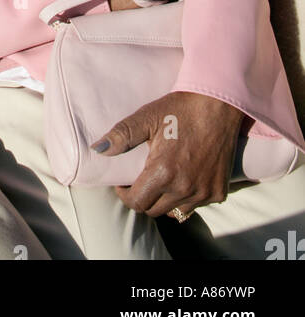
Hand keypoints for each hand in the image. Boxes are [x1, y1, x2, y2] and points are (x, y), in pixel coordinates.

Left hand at [94, 91, 242, 218]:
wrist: (218, 104)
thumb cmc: (180, 108)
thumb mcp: (147, 117)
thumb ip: (122, 135)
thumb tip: (97, 149)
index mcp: (163, 172)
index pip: (137, 203)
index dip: (125, 195)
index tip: (123, 184)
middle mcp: (184, 188)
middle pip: (154, 210)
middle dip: (143, 197)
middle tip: (141, 179)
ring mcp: (204, 193)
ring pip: (175, 211)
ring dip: (164, 200)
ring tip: (161, 179)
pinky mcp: (218, 192)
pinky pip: (195, 205)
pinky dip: (186, 198)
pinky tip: (182, 178)